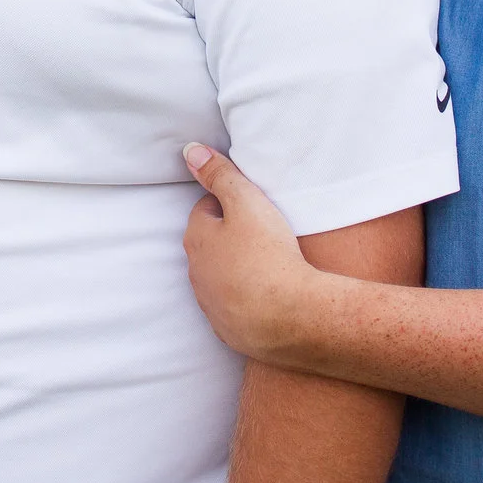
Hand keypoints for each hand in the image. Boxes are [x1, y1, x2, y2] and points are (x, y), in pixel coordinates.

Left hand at [182, 143, 322, 363]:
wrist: (293, 316)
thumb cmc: (269, 253)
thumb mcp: (246, 201)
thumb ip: (219, 174)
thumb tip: (190, 151)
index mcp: (196, 239)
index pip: (205, 210)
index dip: (227, 204)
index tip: (249, 207)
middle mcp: (196, 274)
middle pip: (209, 245)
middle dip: (227, 237)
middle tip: (260, 234)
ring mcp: (210, 305)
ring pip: (218, 278)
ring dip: (234, 270)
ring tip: (266, 265)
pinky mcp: (228, 331)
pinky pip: (232, 309)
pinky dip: (244, 301)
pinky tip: (268, 297)